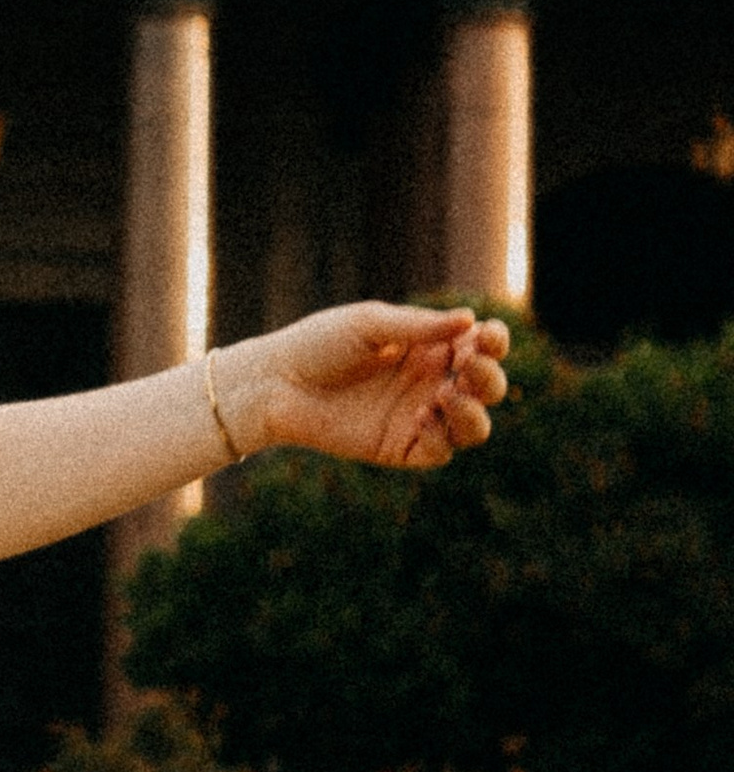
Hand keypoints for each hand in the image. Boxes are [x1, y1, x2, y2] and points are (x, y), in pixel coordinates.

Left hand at [224, 304, 509, 470]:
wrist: (276, 383)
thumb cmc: (319, 344)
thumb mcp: (370, 325)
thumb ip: (420, 327)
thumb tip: (471, 321)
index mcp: (428, 346)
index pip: (480, 346)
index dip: (494, 342)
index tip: (486, 336)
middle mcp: (430, 382)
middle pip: (486, 387)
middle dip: (489, 377)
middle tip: (469, 366)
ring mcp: (418, 417)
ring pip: (473, 426)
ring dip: (474, 411)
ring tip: (445, 393)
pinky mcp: (400, 448)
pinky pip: (441, 450)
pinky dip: (442, 434)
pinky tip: (420, 414)